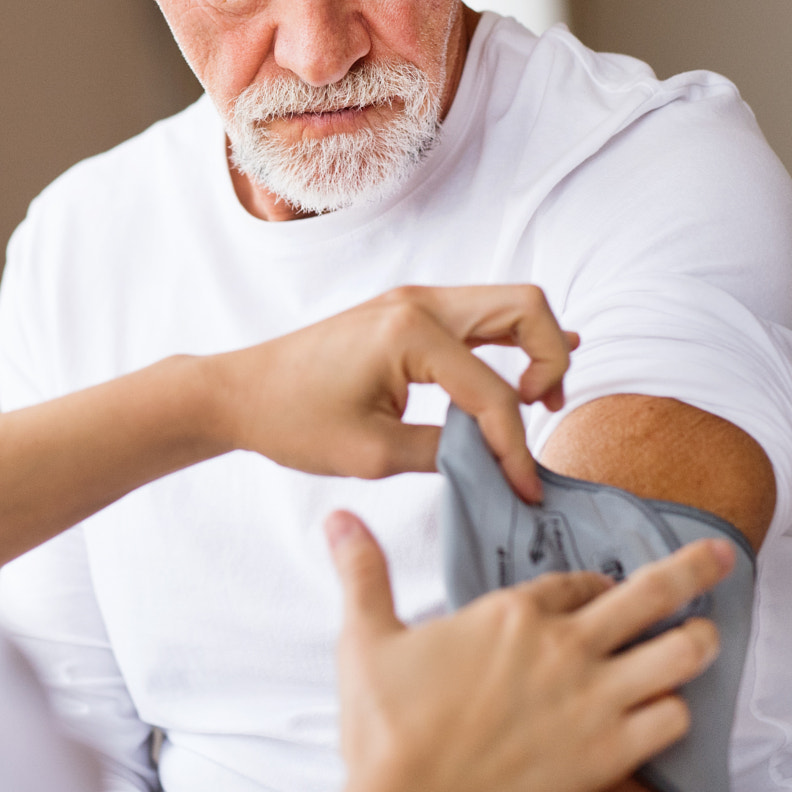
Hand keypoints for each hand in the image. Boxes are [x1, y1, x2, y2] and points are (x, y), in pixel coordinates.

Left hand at [210, 285, 578, 500]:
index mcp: (411, 332)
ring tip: (539, 400)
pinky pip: (479, 317)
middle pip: (526, 308)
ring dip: (536, 347)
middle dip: (551, 360)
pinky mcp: (407, 315)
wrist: (240, 393)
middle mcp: (419, 302)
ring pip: (508, 304)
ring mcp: (414, 302)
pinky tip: (533, 370)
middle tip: (544, 412)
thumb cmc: (293, 420)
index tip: (524, 490)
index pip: (494, 393)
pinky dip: (511, 340)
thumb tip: (496, 461)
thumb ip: (446, 453)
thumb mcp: (374, 453)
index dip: (516, 447)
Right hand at [321, 513, 729, 791]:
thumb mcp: (366, 639)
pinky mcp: (611, 750)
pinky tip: (670, 708)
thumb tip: (339, 520)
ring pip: (679, 652)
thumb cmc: (388, 729)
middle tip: (722, 555)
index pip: (576, 581)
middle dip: (693, 569)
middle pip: (649, 593)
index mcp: (512, 613)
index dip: (593, 583)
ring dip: (697, 641)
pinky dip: (676, 710)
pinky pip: (672, 718)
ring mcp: (595, 698)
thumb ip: (364, 573)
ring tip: (705, 636)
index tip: (599, 589)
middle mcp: (564, 646)